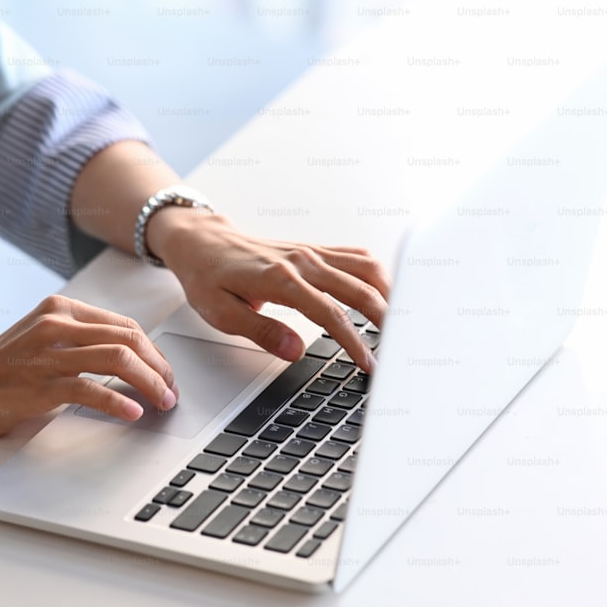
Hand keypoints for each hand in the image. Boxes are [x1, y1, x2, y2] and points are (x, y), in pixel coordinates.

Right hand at [0, 295, 176, 437]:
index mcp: (61, 308)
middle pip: (129, 338)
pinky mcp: (41, 384)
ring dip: (151, 383)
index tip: (166, 373)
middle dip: (160, 367)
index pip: (124, 324)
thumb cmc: (0, 370)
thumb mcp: (42, 340)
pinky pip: (93, 389)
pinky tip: (134, 412)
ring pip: (119, 358)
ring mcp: (48, 353)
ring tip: (163, 402)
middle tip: (172, 391)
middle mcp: (57, 323)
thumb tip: (132, 360)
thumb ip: (81, 341)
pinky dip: (120, 402)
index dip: (153, 351)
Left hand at [148, 207, 390, 372]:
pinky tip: (386, 293)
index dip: (354, 341)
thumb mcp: (220, 313)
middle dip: (386, 318)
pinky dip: (377, 275)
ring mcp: (311, 252)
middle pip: (359, 288)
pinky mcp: (314, 250)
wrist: (202, 242)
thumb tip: (295, 351)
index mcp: (280, 279)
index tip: (368, 363)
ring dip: (389, 292)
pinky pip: (355, 257)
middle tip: (401, 347)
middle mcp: (302, 261)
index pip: (330, 313)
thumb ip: (261, 332)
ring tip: (403, 321)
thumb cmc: (208, 277)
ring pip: (365, 268)